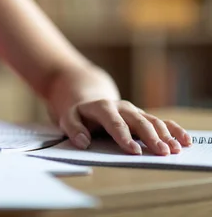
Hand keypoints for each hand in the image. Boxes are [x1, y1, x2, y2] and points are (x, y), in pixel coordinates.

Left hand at [58, 99, 191, 154]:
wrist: (88, 99)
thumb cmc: (79, 114)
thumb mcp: (68, 118)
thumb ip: (73, 129)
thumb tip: (83, 142)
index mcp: (102, 107)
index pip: (114, 122)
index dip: (124, 136)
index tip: (134, 151)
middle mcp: (122, 108)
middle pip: (138, 121)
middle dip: (150, 137)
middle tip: (161, 152)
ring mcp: (134, 112)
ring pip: (152, 121)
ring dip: (165, 135)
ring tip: (174, 150)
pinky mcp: (142, 117)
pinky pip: (161, 121)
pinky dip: (174, 130)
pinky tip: (184, 140)